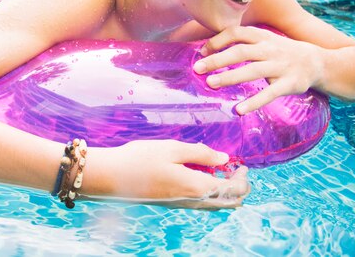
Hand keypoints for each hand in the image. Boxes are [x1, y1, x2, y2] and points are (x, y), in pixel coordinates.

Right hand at [89, 140, 249, 208]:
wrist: (111, 177)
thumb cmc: (140, 159)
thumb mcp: (172, 148)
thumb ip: (200, 153)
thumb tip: (224, 159)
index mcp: (196, 187)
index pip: (232, 190)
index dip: (243, 178)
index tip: (241, 163)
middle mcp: (192, 201)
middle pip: (228, 203)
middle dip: (238, 188)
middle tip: (236, 169)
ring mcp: (181, 205)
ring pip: (215, 205)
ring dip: (224, 190)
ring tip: (219, 170)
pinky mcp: (171, 203)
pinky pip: (201, 203)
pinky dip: (210, 192)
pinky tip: (199, 174)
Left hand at [193, 26, 322, 113]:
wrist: (318, 62)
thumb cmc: (281, 52)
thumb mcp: (264, 40)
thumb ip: (242, 42)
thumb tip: (207, 48)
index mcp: (262, 37)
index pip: (237, 32)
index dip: (218, 40)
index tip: (201, 51)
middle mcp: (270, 49)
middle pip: (241, 52)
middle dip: (217, 59)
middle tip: (197, 68)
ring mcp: (280, 66)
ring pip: (252, 70)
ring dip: (230, 77)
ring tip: (210, 83)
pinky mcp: (289, 84)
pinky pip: (270, 93)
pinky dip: (254, 102)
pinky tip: (238, 110)